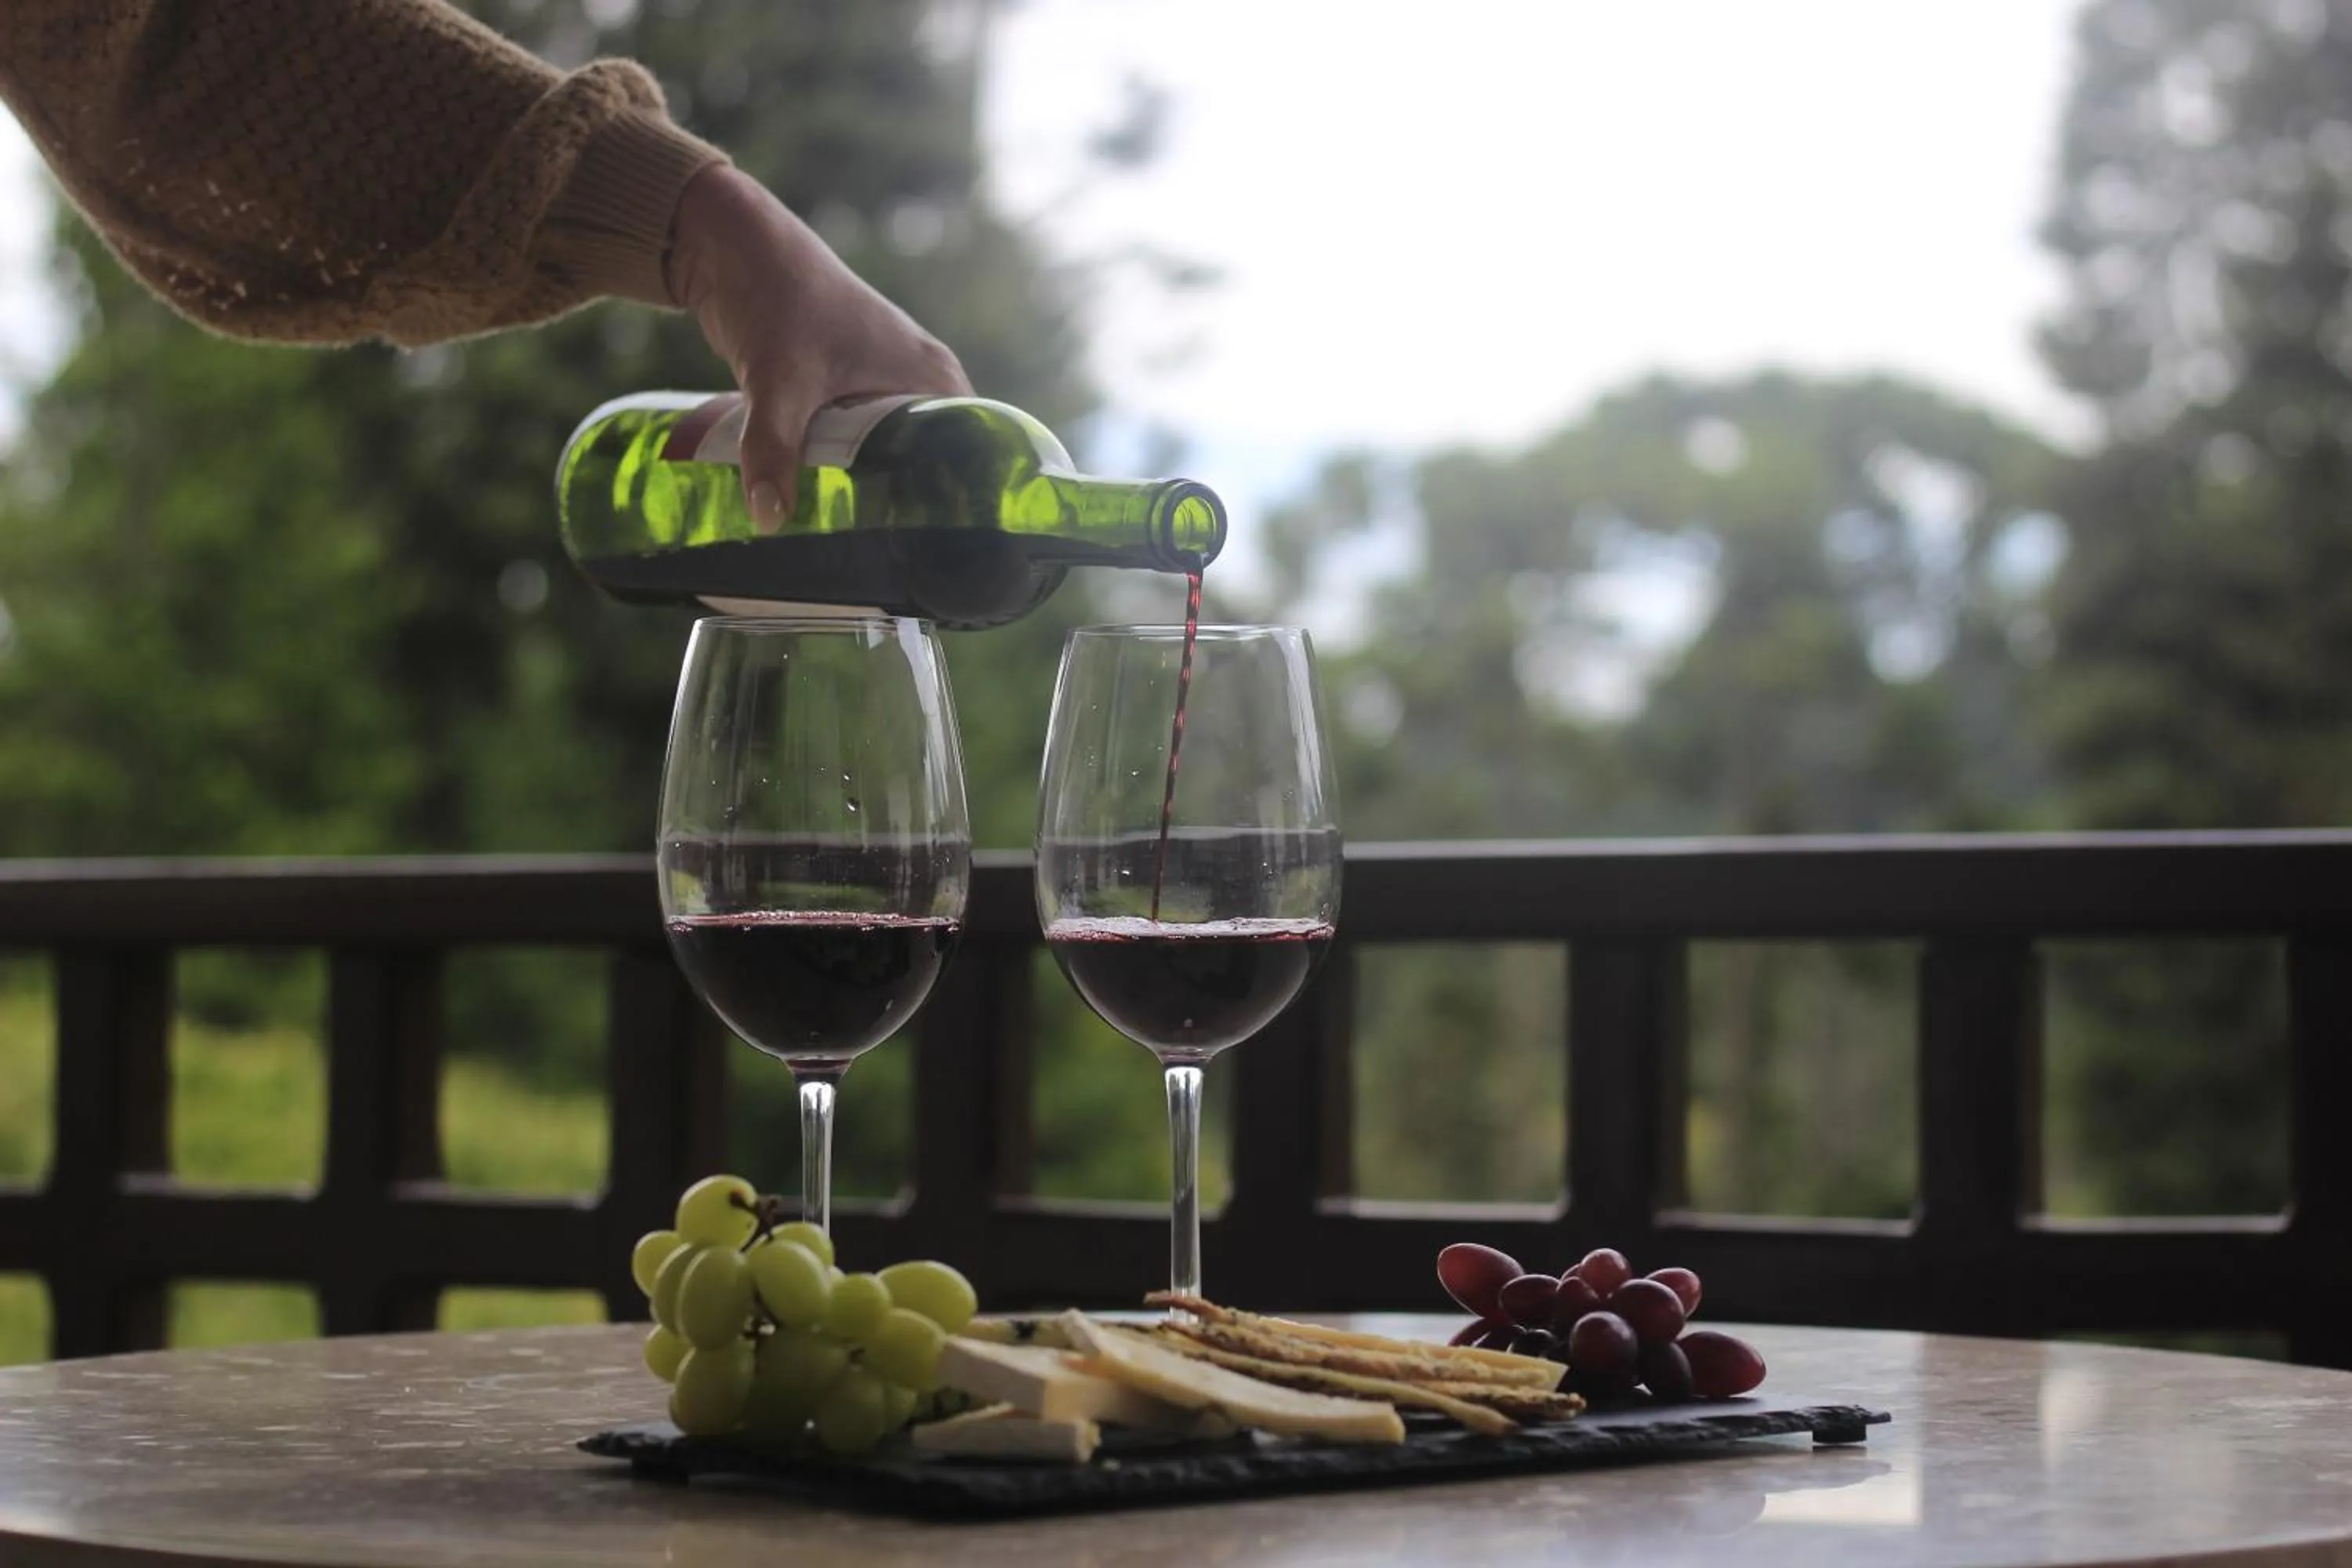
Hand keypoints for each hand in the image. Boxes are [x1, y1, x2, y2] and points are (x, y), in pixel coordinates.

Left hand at [665, 164, 970, 527]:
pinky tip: (828, 509)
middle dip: (915, 510)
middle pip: (932, 463)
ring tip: (868, 551)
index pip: (974, 454)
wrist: (728, 243)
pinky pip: (856, 443)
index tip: (948, 554)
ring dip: (874, 493)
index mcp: (932, 377)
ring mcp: (879, 383)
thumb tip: (768, 519)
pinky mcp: (841, 387)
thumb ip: (773, 449)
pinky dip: (843, 472)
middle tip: (899, 567)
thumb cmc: (776, 293)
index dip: (965, 503)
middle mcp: (917, 380)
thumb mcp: (779, 379)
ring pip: (890, 455)